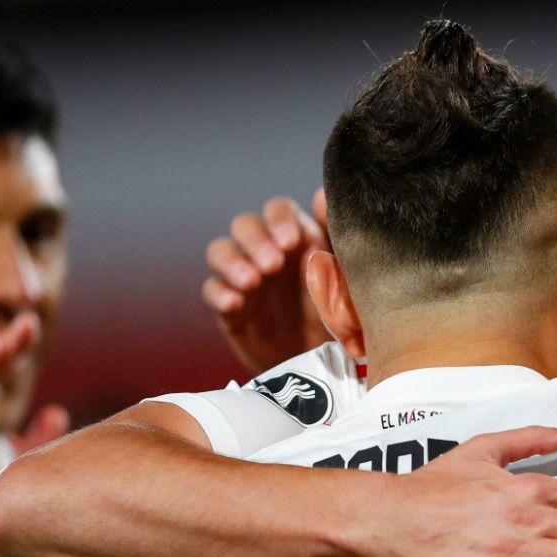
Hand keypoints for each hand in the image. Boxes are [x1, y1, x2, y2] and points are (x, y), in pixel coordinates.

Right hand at [204, 189, 334, 373]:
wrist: (325, 363)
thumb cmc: (339, 314)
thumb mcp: (344, 277)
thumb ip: (335, 235)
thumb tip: (322, 193)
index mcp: (297, 238)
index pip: (278, 210)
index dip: (279, 219)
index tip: (291, 241)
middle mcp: (267, 251)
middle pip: (245, 225)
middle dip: (255, 240)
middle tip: (272, 266)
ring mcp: (245, 278)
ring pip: (220, 250)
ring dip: (232, 261)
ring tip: (252, 282)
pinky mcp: (230, 307)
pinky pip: (211, 290)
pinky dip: (219, 292)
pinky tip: (235, 303)